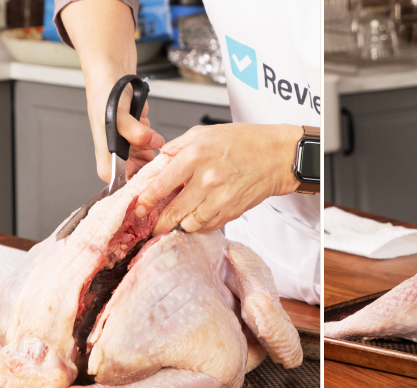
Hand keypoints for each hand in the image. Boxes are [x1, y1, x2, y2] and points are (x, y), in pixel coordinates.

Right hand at [60, 0, 164, 182]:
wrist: (114, 67)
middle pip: (132, 168)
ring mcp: (125, 140)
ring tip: (148, 131)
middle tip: (154, 148)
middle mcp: (113, 146)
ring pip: (143, 156)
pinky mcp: (135, 132)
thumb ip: (133, 129)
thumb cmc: (108, 87)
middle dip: (146, 161)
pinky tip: (147, 124)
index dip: (128, 179)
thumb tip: (149, 142)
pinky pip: (149, 143)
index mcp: (104, 146)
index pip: (112, 176)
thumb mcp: (119, 109)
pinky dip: (153, 137)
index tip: (145, 174)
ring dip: (151, 148)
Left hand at [134, 123, 302, 234]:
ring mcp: (221, 198)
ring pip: (189, 224)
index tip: (139, 207)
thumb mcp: (207, 132)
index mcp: (196, 155)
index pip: (161, 184)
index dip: (146, 200)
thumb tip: (161, 158)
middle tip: (152, 225)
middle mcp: (207, 179)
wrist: (277, 156)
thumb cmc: (246, 142)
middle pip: (172, 211)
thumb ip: (179, 145)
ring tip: (176, 221)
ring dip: (180, 225)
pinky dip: (199, 225)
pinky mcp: (232, 211)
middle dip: (158, 223)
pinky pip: (208, 226)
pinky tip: (197, 217)